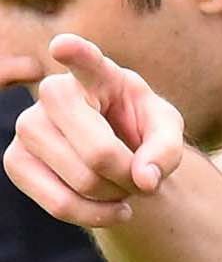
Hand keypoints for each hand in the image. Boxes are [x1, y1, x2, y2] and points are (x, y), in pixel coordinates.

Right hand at [2, 34, 183, 227]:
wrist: (115, 153)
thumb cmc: (140, 129)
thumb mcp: (167, 131)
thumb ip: (167, 149)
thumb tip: (144, 180)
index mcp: (98, 74)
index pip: (86, 60)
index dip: (76, 53)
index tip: (64, 46)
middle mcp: (54, 93)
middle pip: (98, 151)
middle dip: (130, 176)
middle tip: (142, 178)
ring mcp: (28, 125)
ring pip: (81, 180)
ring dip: (115, 195)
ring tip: (126, 186)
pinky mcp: (15, 160)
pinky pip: (59, 204)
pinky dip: (94, 215)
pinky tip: (113, 208)